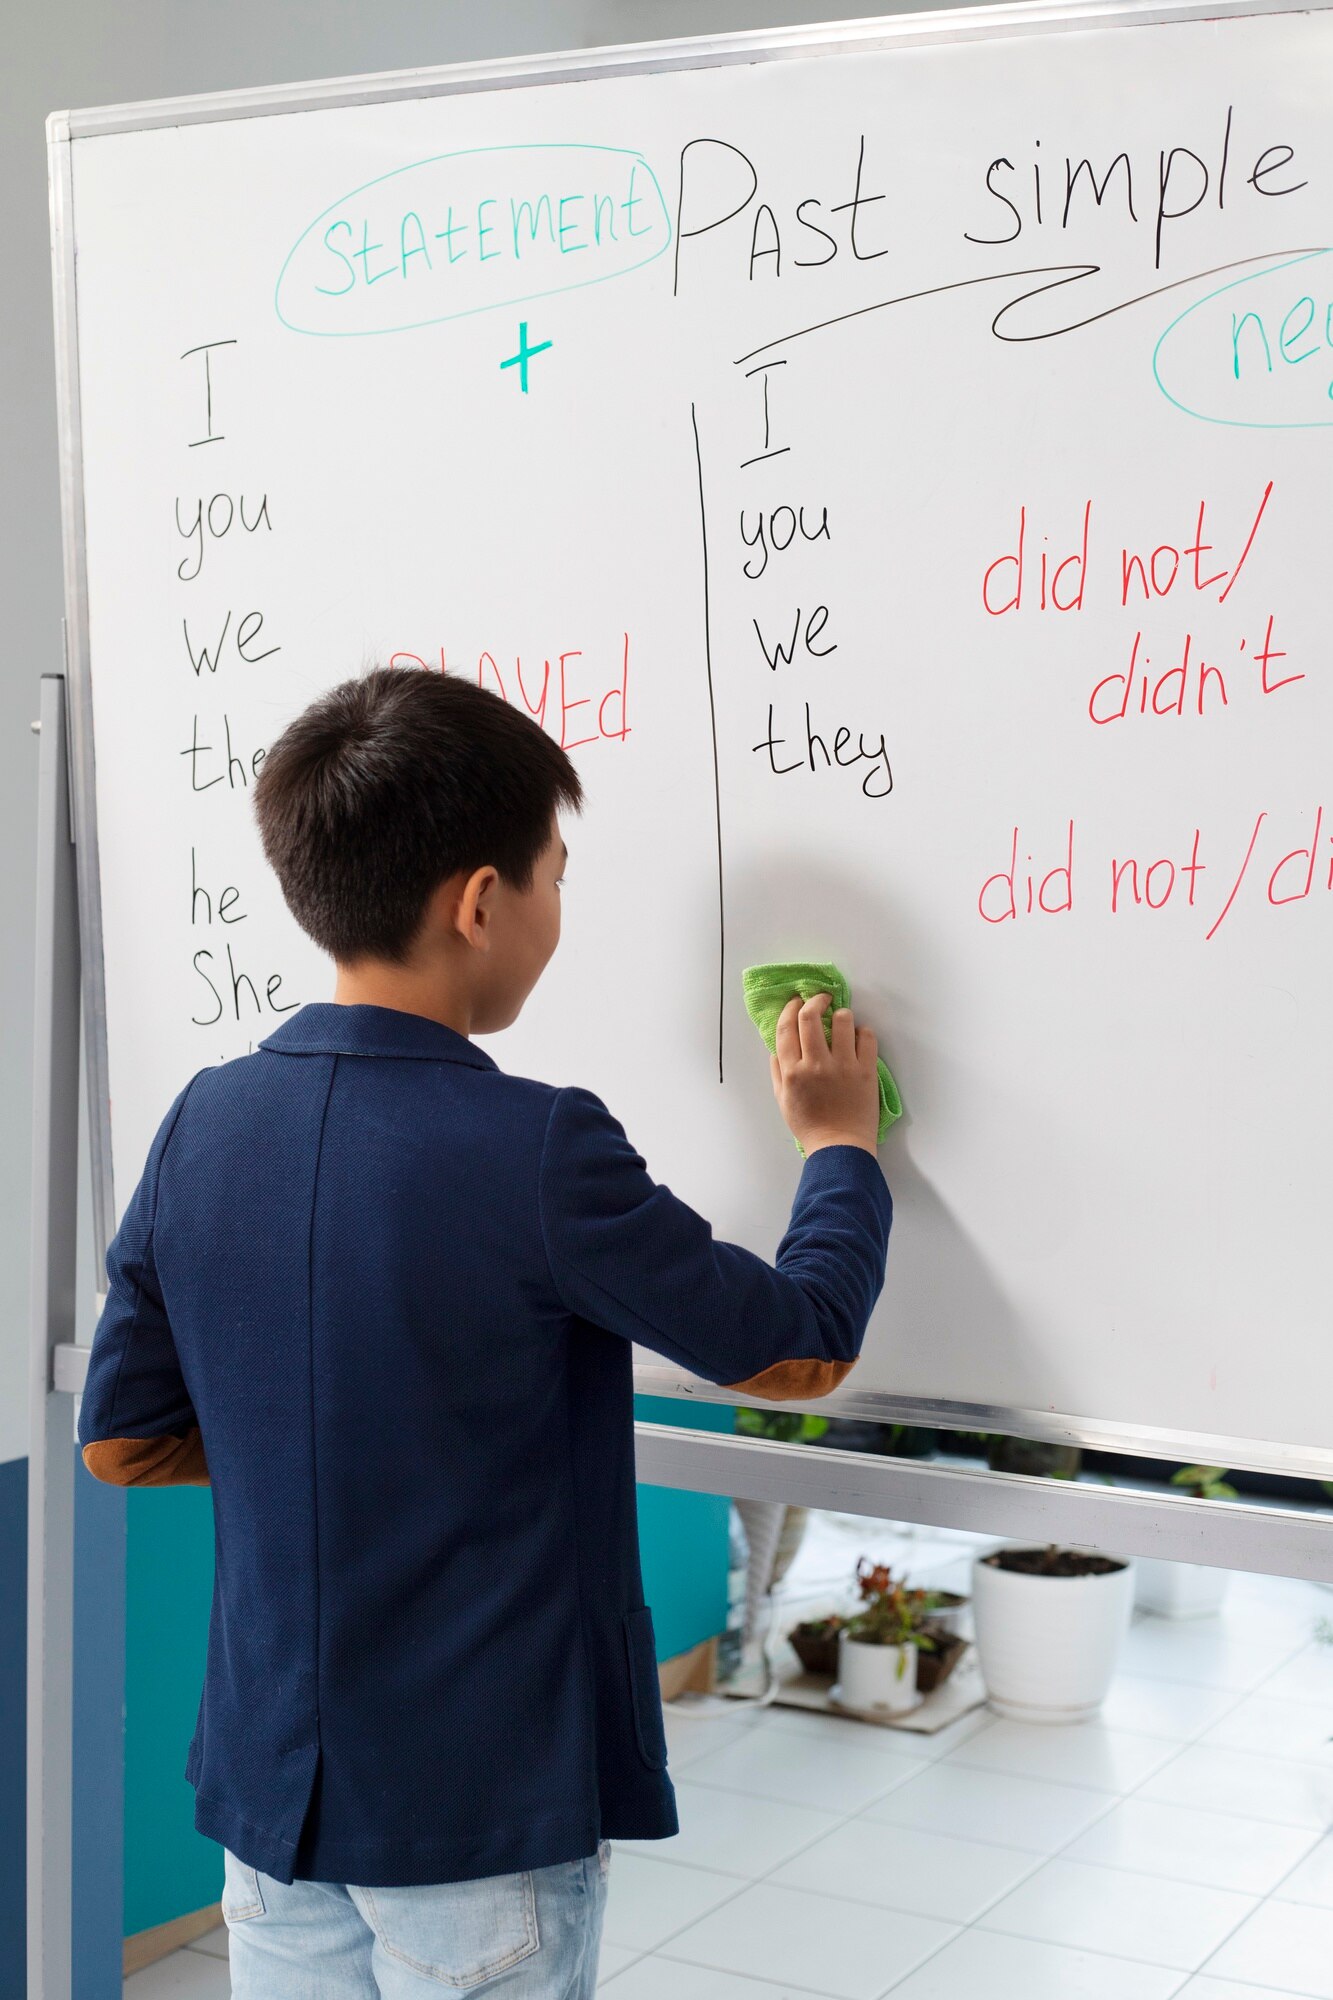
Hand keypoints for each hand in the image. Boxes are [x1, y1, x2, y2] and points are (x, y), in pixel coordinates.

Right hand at [769, 992, 880, 1156]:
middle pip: (810, 1016)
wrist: (840, 1147)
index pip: (787, 1027)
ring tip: (843, 1021)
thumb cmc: (810, 1126)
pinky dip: (863, 1033)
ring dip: (842, 1015)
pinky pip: (867, 1037)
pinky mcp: (866, 1071)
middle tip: (822, 999)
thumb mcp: (783, 1101)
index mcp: (792, 1071)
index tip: (796, 1002)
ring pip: (843, 1020)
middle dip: (816, 1000)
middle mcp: (815, 1064)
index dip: (790, 1008)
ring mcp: (843, 1066)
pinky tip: (859, 1039)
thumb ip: (777, 1072)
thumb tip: (777, 1049)